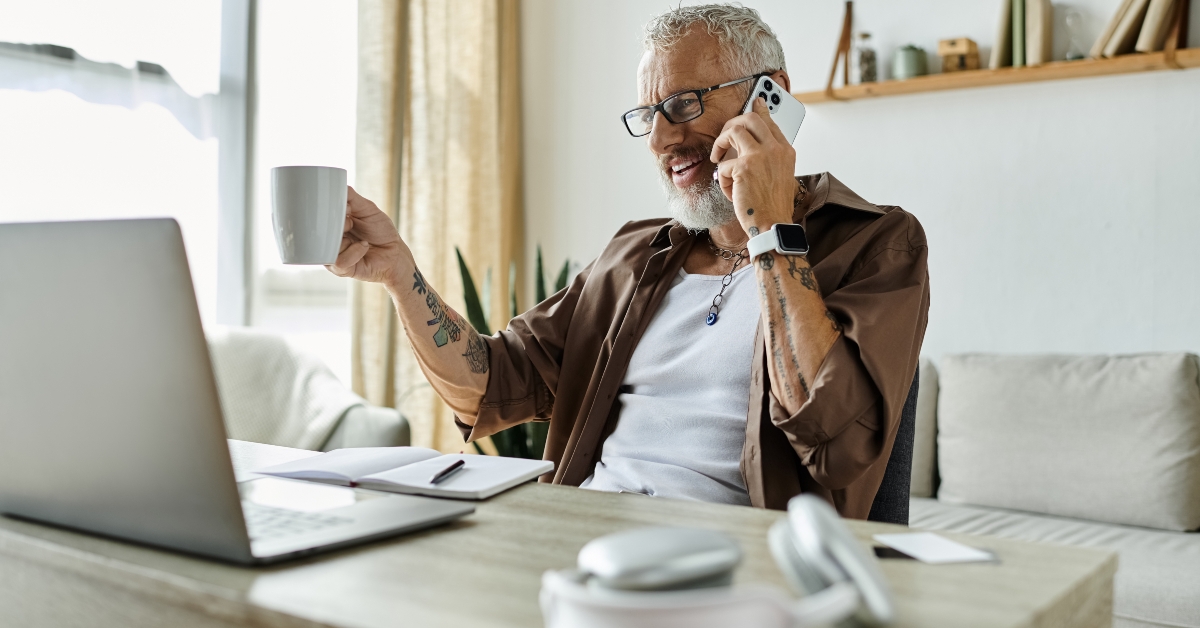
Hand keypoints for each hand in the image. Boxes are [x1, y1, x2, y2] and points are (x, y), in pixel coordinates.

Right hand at [326, 186, 408, 286]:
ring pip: (326, 246)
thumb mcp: (367, 209)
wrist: (395, 253)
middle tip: (350, 223)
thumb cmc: (380, 232)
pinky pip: (339, 261)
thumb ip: (351, 198)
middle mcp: (329, 241)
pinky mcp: (341, 269)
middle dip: (335, 225)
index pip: (316, 217)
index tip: (346, 210)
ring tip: (359, 236)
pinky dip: (354, 251)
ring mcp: (333, 255)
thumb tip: (338, 185)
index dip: (327, 211)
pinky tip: (364, 246)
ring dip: (343, 239)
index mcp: (331, 226)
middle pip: (318, 232)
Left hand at [710, 97, 797, 234]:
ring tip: (717, 160)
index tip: (756, 101)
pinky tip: (731, 193)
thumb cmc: (772, 205)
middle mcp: (775, 148)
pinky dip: (722, 181)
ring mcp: (760, 155)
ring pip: (733, 130)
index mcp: (786, 150)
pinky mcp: (743, 167)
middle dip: (732, 124)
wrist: (772, 225)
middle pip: (750, 117)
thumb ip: (769, 157)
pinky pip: (722, 165)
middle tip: (723, 138)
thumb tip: (752, 144)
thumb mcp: (779, 176)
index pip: (769, 121)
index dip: (759, 111)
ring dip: (719, 145)